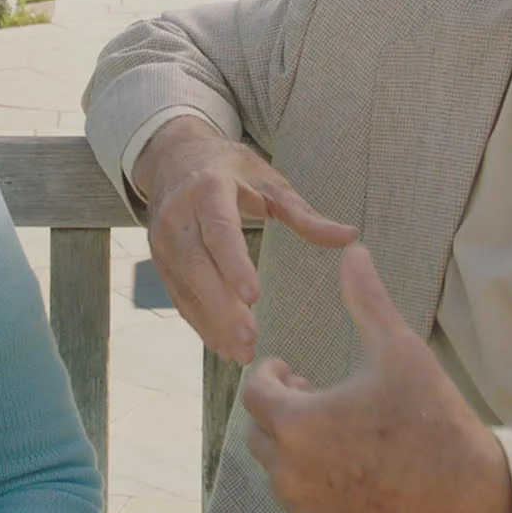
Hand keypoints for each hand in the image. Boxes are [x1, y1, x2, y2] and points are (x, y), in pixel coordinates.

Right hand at [134, 115, 356, 362]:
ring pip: (186, 288)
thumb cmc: (231, 171)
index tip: (254, 296)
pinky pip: (180, 298)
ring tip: (242, 352)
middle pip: (198, 266)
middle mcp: (178, 216)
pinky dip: (201, 324)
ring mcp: (163, 242)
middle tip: (251, 337)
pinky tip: (224, 347)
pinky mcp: (162, 263)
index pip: (219, 231)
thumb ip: (304, 214)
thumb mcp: (268, 182)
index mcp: (208, 190)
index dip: (234, 264)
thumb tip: (349, 236)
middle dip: (222, 305)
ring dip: (212, 323)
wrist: (175, 160)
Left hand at [242, 245, 511, 512]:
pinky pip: (306, 508)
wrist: (476, 499)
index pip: (254, 394)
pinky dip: (319, 488)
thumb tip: (353, 251)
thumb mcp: (401, 350)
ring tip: (336, 433)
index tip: (291, 369)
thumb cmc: (435, 420)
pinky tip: (354, 471)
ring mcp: (309, 512)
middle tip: (314, 396)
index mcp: (298, 424)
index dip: (270, 376)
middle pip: (260, 435)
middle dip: (281, 411)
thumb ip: (367, 300)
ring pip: (281, 474)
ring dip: (297, 450)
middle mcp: (292, 474)